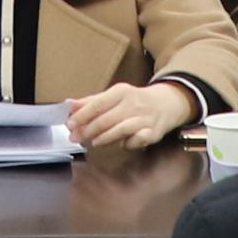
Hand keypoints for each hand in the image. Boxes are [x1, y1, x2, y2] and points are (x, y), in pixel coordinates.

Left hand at [70, 80, 202, 151]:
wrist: (167, 103)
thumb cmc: (135, 101)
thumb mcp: (114, 96)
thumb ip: (92, 102)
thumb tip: (69, 104)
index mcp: (121, 92)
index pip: (98, 104)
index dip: (82, 115)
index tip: (69, 123)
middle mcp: (133, 103)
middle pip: (107, 118)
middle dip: (88, 130)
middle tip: (76, 137)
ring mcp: (144, 118)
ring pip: (121, 129)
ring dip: (105, 137)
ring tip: (93, 142)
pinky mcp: (153, 131)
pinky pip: (138, 140)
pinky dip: (128, 144)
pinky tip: (121, 145)